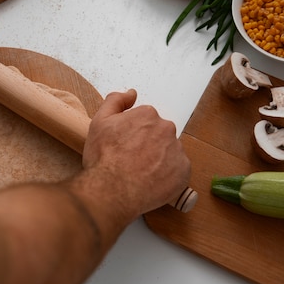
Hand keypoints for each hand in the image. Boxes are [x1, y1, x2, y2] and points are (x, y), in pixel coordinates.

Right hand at [79, 89, 190, 218]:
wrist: (111, 190)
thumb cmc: (103, 158)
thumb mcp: (99, 122)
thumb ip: (116, 101)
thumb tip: (131, 93)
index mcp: (148, 115)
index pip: (145, 122)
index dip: (134, 136)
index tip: (125, 147)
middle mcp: (166, 129)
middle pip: (159, 136)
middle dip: (149, 146)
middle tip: (132, 162)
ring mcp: (177, 150)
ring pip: (169, 153)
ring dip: (159, 161)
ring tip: (141, 174)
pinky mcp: (183, 172)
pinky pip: (178, 172)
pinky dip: (168, 177)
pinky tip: (151, 183)